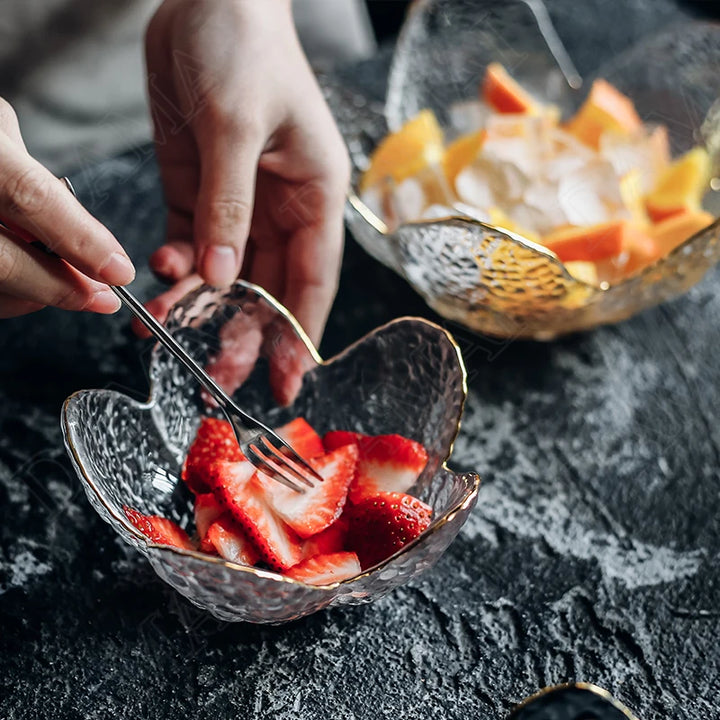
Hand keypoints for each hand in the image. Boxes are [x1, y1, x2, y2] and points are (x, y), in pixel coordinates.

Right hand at [0, 99, 134, 318]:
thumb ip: (31, 178)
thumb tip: (81, 234)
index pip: (31, 198)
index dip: (82, 242)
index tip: (119, 271)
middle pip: (3, 261)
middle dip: (59, 287)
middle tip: (101, 297)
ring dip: (30, 296)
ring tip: (60, 284)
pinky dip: (4, 293)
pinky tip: (23, 281)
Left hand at [143, 0, 349, 346]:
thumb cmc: (244, 46)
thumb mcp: (238, 124)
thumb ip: (230, 204)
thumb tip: (224, 277)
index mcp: (314, 195)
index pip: (312, 281)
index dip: (300, 335)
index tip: (289, 382)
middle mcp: (282, 208)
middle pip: (267, 289)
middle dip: (245, 334)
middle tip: (217, 374)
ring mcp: (238, 203)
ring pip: (226, 275)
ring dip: (202, 307)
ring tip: (172, 336)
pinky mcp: (199, 192)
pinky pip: (191, 245)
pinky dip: (176, 268)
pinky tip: (160, 278)